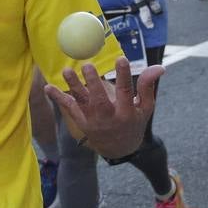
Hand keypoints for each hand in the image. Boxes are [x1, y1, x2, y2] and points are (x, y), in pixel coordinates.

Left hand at [45, 62, 162, 161]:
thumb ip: (147, 86)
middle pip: (99, 100)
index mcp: (127, 113)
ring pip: (81, 103)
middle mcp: (108, 118)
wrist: (119, 148)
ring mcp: (92, 121)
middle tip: (87, 65)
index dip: (124, 76)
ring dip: (73, 87)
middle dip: (93, 83)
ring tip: (67, 71)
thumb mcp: (145, 107)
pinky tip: (48, 87)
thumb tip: (159, 67)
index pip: (126, 92)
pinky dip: (57, 98)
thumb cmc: (134, 122)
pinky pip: (68, 109)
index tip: (121, 59)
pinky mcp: (81, 122)